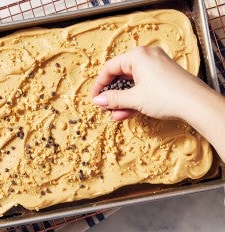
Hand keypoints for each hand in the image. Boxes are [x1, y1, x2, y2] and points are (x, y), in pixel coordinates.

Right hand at [91, 46, 208, 120]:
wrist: (197, 104)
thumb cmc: (166, 96)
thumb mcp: (134, 99)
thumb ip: (113, 99)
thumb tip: (98, 100)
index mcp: (137, 56)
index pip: (110, 68)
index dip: (99, 84)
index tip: (94, 98)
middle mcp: (146, 57)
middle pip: (121, 76)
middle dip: (112, 95)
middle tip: (105, 108)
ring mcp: (156, 67)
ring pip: (132, 83)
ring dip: (122, 100)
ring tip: (115, 115)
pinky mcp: (163, 77)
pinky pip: (142, 86)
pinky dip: (134, 98)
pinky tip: (126, 113)